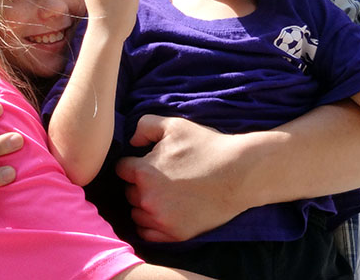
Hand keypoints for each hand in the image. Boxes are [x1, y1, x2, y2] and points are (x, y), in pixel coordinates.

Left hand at [115, 115, 243, 242]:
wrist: (238, 173)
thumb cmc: (206, 147)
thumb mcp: (174, 125)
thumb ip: (145, 126)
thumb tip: (131, 141)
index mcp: (144, 172)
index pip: (121, 169)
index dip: (133, 163)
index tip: (147, 162)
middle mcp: (148, 198)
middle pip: (128, 192)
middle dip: (139, 184)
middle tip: (160, 177)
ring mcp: (161, 219)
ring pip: (136, 213)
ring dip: (144, 204)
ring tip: (164, 194)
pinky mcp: (174, 234)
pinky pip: (147, 233)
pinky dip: (151, 224)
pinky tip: (164, 211)